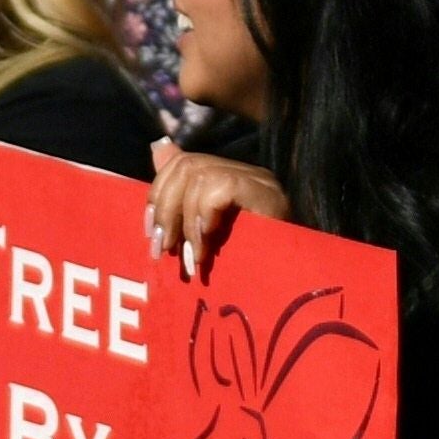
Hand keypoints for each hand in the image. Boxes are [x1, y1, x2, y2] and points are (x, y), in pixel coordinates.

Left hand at [146, 143, 284, 276]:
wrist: (286, 289)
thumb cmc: (245, 273)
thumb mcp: (202, 237)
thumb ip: (179, 198)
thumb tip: (158, 148)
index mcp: (230, 179)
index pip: (183, 162)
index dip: (158, 194)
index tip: (151, 232)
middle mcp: (246, 173)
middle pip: (187, 165)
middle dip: (165, 208)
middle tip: (163, 248)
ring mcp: (259, 181)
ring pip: (199, 175)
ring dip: (186, 220)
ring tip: (191, 255)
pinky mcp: (266, 193)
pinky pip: (220, 187)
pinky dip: (205, 216)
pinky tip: (208, 246)